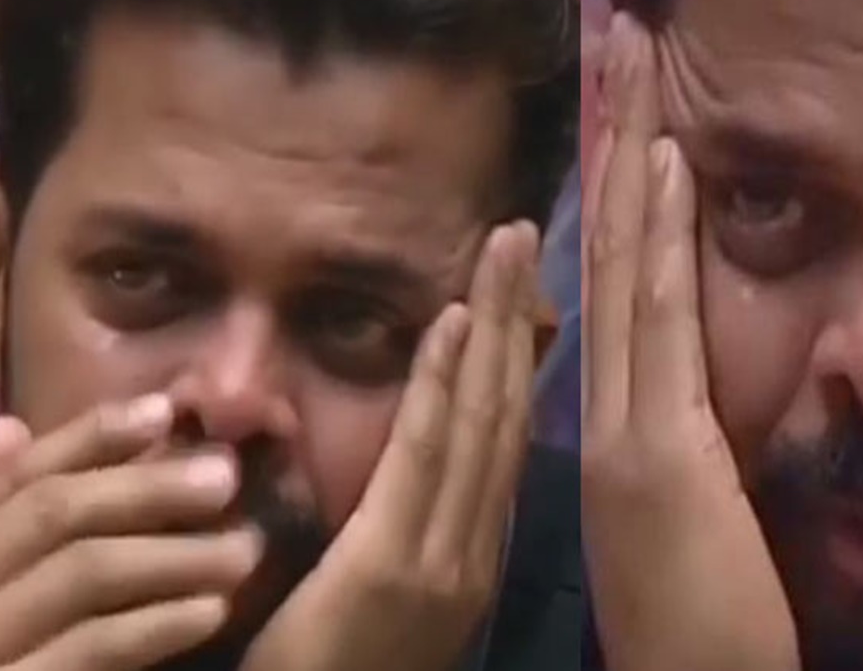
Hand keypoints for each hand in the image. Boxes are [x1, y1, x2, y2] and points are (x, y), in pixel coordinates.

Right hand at [0, 395, 260, 670]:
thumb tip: (9, 429)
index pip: (19, 479)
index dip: (93, 436)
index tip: (165, 411)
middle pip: (56, 515)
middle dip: (149, 486)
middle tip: (227, 476)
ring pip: (82, 573)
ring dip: (175, 552)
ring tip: (244, 548)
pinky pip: (91, 650)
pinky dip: (156, 625)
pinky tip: (209, 611)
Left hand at [238, 221, 538, 670]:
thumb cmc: (339, 666)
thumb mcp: (393, 585)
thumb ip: (415, 519)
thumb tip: (428, 447)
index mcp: (478, 548)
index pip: (506, 434)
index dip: (518, 354)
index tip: (524, 288)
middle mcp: (479, 545)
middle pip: (507, 412)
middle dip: (517, 318)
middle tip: (522, 235)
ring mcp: (446, 556)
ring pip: (481, 421)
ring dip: (493, 328)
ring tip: (503, 250)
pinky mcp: (397, 564)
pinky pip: (424, 456)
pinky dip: (444, 384)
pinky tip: (453, 322)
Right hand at [581, 12, 798, 670]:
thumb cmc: (697, 635)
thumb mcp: (684, 525)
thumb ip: (674, 457)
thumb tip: (680, 410)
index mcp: (621, 433)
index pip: (616, 299)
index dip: (620, 207)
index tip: (622, 125)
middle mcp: (612, 416)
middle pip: (612, 262)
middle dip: (614, 154)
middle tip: (616, 57)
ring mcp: (630, 431)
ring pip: (628, 273)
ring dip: (632, 169)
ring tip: (629, 76)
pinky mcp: (660, 452)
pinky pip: (659, 323)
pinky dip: (659, 239)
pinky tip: (662, 167)